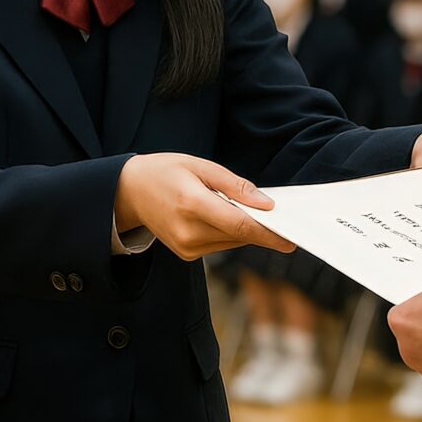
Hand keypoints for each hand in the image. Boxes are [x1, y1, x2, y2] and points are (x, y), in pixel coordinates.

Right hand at [114, 153, 293, 261]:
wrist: (130, 191)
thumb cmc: (166, 171)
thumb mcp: (201, 166)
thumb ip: (235, 185)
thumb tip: (266, 204)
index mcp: (192, 205)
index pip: (239, 225)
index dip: (268, 233)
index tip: (291, 238)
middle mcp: (188, 232)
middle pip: (239, 236)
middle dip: (262, 228)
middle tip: (280, 216)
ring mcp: (186, 247)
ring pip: (232, 242)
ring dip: (245, 229)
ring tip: (246, 209)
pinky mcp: (186, 254)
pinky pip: (220, 246)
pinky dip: (230, 233)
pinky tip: (225, 216)